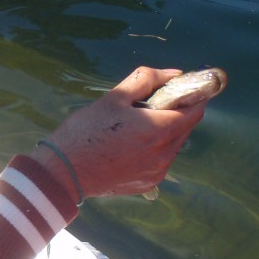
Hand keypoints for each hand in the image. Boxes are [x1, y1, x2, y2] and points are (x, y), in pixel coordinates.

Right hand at [37, 67, 207, 199]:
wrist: (62, 173)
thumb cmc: (85, 131)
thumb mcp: (114, 98)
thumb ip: (147, 80)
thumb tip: (174, 74)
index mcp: (159, 129)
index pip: (195, 109)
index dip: (193, 95)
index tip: (181, 87)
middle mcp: (165, 154)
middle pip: (186, 127)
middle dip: (177, 112)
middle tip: (152, 103)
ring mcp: (157, 172)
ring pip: (174, 145)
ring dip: (166, 131)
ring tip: (136, 126)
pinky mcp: (147, 184)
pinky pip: (161, 161)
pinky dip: (155, 149)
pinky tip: (131, 145)